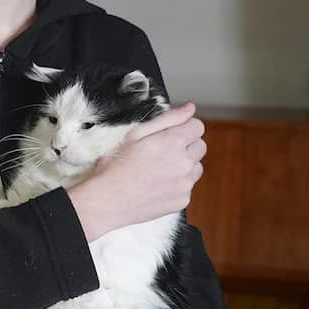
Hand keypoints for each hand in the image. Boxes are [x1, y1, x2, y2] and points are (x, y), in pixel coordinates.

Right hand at [67, 101, 206, 240]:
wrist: (108, 200)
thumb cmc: (116, 166)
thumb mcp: (135, 134)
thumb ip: (168, 118)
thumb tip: (190, 108)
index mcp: (173, 142)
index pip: (197, 127)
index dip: (184, 127)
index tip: (170, 133)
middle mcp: (184, 163)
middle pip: (200, 146)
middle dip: (186, 145)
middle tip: (162, 151)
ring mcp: (185, 184)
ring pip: (196, 167)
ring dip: (184, 165)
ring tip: (159, 169)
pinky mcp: (182, 200)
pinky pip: (188, 186)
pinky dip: (177, 184)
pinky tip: (157, 184)